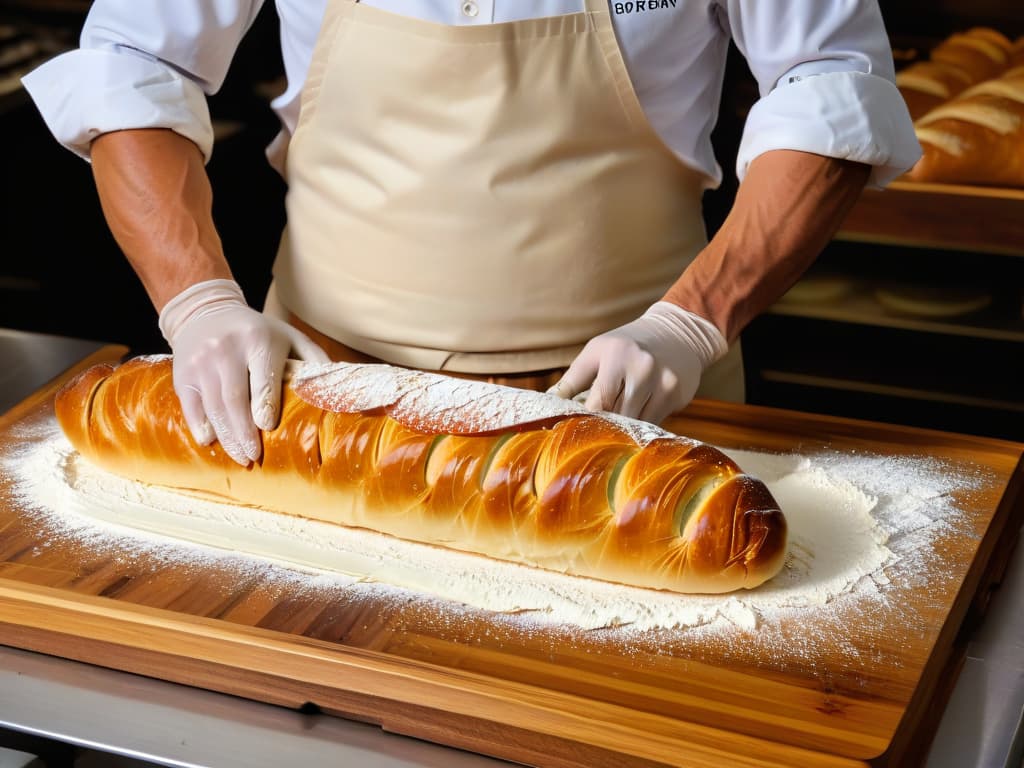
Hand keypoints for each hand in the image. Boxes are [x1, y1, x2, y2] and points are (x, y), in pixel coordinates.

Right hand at [159, 279, 329, 464]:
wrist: (207, 312)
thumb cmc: (258, 332)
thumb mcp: (289, 337)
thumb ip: (313, 360)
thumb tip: (336, 390)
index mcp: (258, 340)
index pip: (262, 378)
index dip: (264, 406)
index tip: (268, 427)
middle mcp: (226, 349)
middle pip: (235, 399)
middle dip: (244, 432)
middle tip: (254, 456)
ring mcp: (201, 362)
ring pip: (213, 406)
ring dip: (226, 436)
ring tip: (240, 456)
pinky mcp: (183, 374)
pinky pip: (190, 406)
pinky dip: (200, 427)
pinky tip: (211, 442)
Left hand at [550, 302, 727, 424]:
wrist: (677, 333)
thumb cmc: (627, 345)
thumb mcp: (597, 352)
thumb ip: (572, 379)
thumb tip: (547, 403)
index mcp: (616, 354)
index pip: (599, 401)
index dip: (588, 420)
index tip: (577, 430)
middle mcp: (642, 367)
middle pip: (618, 415)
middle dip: (606, 426)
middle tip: (594, 435)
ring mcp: (663, 382)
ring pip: (636, 423)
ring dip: (624, 428)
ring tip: (615, 427)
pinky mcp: (677, 394)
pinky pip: (654, 422)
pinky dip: (642, 424)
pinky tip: (639, 415)